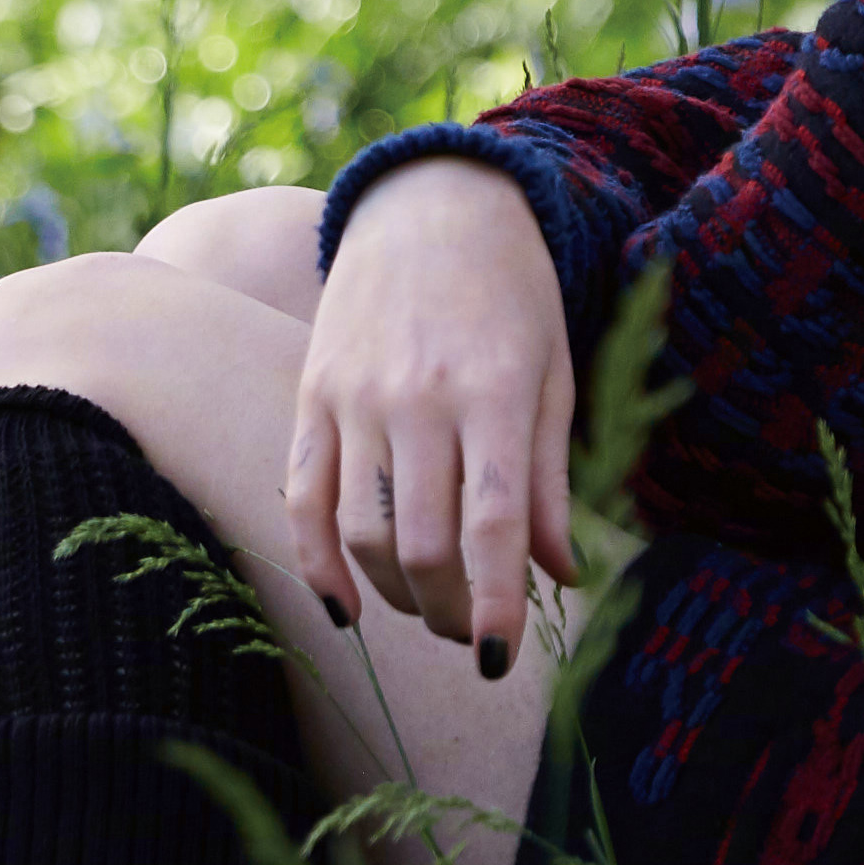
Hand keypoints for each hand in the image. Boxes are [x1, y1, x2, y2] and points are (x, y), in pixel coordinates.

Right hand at [284, 155, 580, 672]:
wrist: (431, 203)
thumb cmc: (512, 293)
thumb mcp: (553, 374)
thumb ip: (550, 480)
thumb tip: (562, 575)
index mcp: (492, 391)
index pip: (491, 523)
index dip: (496, 603)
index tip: (499, 661)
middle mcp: (417, 397)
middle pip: (420, 543)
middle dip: (448, 611)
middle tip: (472, 632)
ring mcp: (354, 396)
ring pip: (361, 531)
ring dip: (395, 595)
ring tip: (429, 608)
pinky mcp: (310, 394)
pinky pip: (301, 496)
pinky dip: (317, 564)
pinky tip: (345, 608)